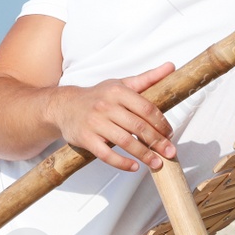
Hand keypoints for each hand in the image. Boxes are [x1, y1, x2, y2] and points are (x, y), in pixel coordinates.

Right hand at [46, 62, 176, 171]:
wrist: (64, 106)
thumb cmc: (97, 96)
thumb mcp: (121, 84)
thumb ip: (147, 78)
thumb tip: (170, 67)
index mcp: (117, 92)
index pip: (146, 108)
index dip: (161, 123)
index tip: (170, 133)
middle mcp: (106, 106)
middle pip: (138, 127)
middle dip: (157, 142)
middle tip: (170, 152)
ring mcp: (95, 123)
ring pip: (125, 142)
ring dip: (144, 155)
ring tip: (157, 163)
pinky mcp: (86, 138)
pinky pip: (106, 154)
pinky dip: (122, 163)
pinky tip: (134, 166)